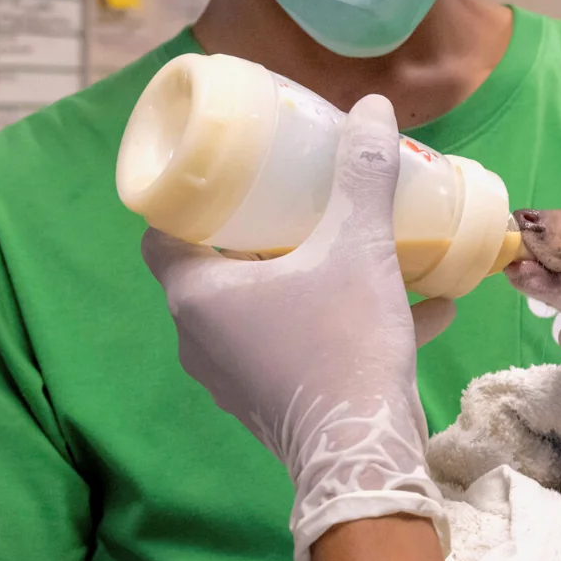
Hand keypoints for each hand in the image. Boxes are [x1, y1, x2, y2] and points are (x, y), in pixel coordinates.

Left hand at [141, 95, 456, 560]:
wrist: (362, 453)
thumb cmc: (344, 342)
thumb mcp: (359, 247)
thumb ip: (363, 175)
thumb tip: (369, 107)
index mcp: (196, 294)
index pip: (163, 232)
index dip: (193, 200)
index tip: (236, 178)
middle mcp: (197, 338)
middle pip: (213, 269)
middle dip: (259, 235)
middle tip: (302, 203)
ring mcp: (228, 378)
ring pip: (254, 310)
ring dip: (295, 280)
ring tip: (349, 252)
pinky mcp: (263, 406)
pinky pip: (285, 347)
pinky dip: (322, 323)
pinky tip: (396, 308)